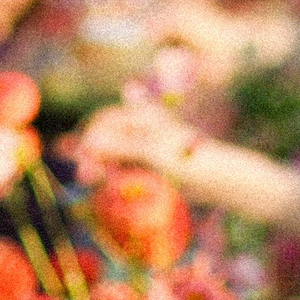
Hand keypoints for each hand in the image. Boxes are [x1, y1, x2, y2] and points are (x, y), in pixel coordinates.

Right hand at [69, 101, 196, 184]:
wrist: (217, 180)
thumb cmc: (188, 160)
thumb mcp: (153, 152)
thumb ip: (122, 146)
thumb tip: (92, 144)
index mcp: (143, 117)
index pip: (105, 121)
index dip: (90, 137)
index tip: (82, 157)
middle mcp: (141, 128)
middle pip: (107, 138)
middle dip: (94, 155)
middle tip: (85, 176)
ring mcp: (144, 147)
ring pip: (113, 155)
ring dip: (102, 167)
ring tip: (93, 180)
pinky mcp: (148, 164)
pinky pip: (124, 167)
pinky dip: (115, 175)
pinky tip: (109, 183)